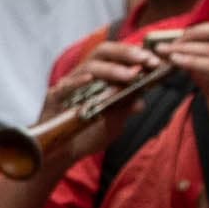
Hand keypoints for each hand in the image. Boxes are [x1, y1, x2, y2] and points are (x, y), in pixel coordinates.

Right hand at [31, 42, 169, 163]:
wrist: (62, 154)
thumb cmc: (87, 134)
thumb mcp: (113, 122)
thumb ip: (124, 110)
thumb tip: (141, 102)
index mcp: (98, 76)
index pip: (116, 55)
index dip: (135, 54)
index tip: (154, 60)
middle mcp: (82, 76)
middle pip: (102, 52)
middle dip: (125, 54)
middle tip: (145, 60)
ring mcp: (68, 86)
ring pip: (88, 67)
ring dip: (111, 69)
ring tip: (129, 76)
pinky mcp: (54, 98)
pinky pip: (65, 87)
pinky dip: (78, 82)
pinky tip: (90, 79)